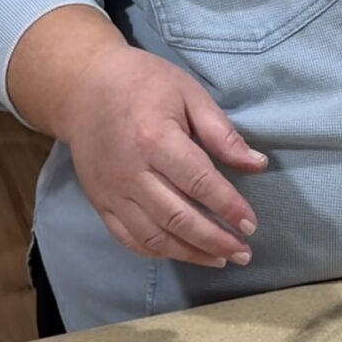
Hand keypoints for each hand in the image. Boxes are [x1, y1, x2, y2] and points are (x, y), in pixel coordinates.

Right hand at [56, 40, 267, 268]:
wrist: (83, 88)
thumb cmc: (143, 83)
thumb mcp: (188, 93)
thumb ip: (221, 132)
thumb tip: (257, 165)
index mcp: (155, 138)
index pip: (199, 182)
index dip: (228, 207)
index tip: (251, 224)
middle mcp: (131, 171)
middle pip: (177, 217)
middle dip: (215, 240)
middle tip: (243, 253)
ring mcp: (112, 191)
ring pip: (153, 236)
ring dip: (190, 253)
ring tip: (220, 259)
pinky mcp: (100, 202)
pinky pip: (129, 238)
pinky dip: (157, 252)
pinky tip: (182, 253)